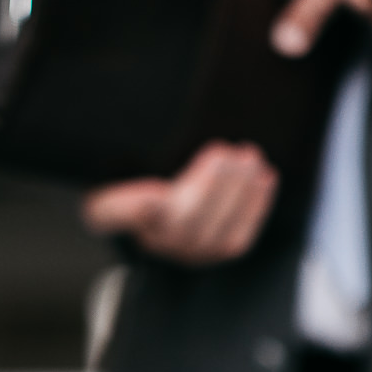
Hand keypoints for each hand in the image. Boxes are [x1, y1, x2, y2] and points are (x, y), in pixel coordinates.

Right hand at [81, 141, 278, 263]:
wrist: (169, 169)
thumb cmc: (142, 154)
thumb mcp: (123, 137)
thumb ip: (120, 125)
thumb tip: (136, 120)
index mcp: (106, 207)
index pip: (109, 213)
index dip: (131, 208)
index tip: (155, 195)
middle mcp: (142, 236)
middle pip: (177, 224)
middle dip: (208, 189)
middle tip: (226, 154)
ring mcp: (179, 250)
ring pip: (211, 235)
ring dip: (237, 193)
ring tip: (249, 157)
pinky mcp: (211, 251)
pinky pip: (236, 240)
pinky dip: (255, 207)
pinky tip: (265, 177)